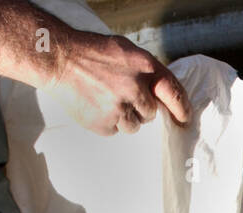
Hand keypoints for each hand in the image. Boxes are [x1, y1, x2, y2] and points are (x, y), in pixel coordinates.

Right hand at [50, 30, 191, 134]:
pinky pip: (114, 130)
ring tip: (105, 100)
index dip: (181, 108)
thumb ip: (146, 71)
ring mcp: (119, 108)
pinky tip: (95, 105)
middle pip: (150, 113)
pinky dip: (107, 122)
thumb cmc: (91, 53)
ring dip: (123, 117)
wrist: (58, 59)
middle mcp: (135, 88)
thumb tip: (163, 94)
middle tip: (119, 95)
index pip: (173, 92)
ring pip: (133, 126)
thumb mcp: (125, 51)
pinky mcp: (104, 123)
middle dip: (139, 108)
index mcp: (144, 67)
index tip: (184, 118)